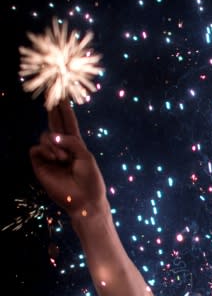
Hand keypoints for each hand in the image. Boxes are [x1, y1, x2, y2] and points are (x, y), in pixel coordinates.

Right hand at [29, 102, 108, 217]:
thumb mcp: (85, 157)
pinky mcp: (40, 165)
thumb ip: (72, 143)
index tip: (62, 97)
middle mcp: (62, 148)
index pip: (69, 124)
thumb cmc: (90, 179)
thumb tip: (53, 136)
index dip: (65, 111)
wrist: (84, 200)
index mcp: (76, 145)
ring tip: (63, 158)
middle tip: (50, 95)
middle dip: (52, 110)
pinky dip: (45, 150)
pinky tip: (54, 158)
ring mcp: (50, 156)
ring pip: (45, 136)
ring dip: (54, 145)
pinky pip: (36, 149)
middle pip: (55, 125)